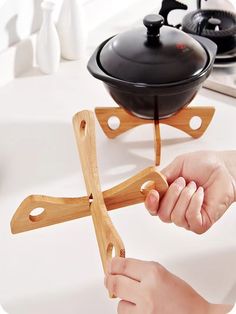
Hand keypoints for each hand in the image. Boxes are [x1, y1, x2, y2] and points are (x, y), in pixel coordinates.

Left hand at [105, 257, 231, 313]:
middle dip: (110, 280)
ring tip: (136, 299)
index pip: (122, 265)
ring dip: (124, 300)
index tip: (110, 264)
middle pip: (115, 283)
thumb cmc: (184, 298)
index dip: (112, 264)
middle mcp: (147, 292)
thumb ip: (142, 270)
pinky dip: (130, 312)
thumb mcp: (163, 274)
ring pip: (119, 304)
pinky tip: (140, 309)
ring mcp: (144, 311)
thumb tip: (120, 268)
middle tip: (109, 278)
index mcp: (153, 273)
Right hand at [145, 151, 235, 233]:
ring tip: (194, 186)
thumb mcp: (177, 165)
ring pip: (175, 217)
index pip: (152, 209)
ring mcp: (188, 218)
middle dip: (171, 195)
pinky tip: (200, 193)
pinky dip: (195, 203)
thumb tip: (150, 186)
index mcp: (167, 197)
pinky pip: (191, 218)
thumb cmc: (204, 166)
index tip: (154, 193)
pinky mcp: (201, 224)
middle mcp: (176, 209)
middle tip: (183, 181)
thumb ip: (162, 177)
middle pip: (162, 214)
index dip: (150, 204)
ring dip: (185, 197)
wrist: (223, 169)